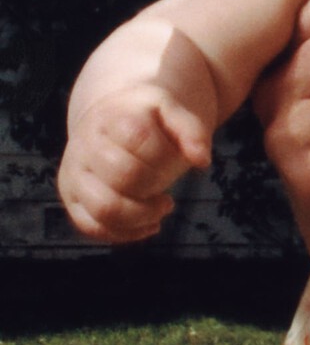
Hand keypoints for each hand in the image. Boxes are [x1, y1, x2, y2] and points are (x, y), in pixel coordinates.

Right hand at [58, 86, 210, 243]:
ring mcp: (74, 174)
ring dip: (143, 216)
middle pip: (124, 176)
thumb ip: (191, 130)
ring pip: (105, 208)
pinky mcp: (72, 198)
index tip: (174, 158)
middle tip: (168, 186)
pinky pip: (92, 227)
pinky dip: (126, 233)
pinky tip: (148, 223)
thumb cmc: (146, 121)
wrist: (109, 121)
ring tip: (161, 207)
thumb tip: (202, 161)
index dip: (165, 156)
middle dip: (156, 185)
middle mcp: (85, 145)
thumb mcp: (171, 111)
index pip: (138, 139)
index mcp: (110, 118)